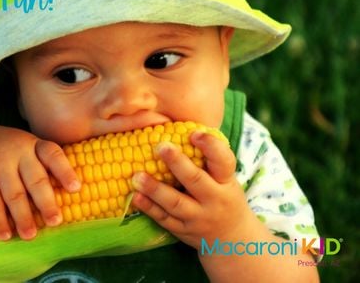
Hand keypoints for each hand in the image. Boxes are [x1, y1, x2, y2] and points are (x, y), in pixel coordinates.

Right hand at [0, 124, 79, 240]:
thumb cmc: (10, 152)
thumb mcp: (28, 149)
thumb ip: (44, 167)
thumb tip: (68, 199)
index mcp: (35, 146)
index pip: (53, 155)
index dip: (65, 172)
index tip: (76, 189)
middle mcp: (19, 153)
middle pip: (35, 180)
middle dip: (46, 203)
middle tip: (55, 222)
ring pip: (14, 195)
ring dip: (23, 218)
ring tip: (30, 235)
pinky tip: (6, 235)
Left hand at [131, 132, 254, 247]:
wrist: (230, 238)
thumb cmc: (222, 195)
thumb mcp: (224, 178)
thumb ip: (207, 159)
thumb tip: (176, 127)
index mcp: (226, 182)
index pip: (224, 162)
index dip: (211, 147)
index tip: (194, 133)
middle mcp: (214, 200)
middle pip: (196, 181)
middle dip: (177, 164)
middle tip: (160, 146)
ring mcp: (198, 218)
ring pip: (176, 203)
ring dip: (155, 189)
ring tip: (136, 176)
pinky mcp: (183, 231)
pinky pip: (164, 220)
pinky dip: (149, 208)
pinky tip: (135, 197)